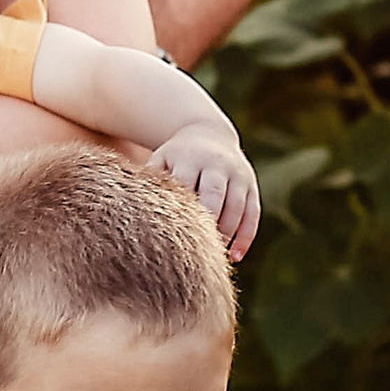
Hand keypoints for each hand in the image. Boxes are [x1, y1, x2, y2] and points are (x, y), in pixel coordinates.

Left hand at [147, 124, 260, 258]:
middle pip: (215, 196)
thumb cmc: (177, 157)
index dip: (182, 212)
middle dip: (208, 223)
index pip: (186, 186)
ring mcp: (238, 174)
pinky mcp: (251, 185)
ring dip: (227, 234)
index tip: (173, 237)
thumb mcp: (161, 160)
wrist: (210, 134)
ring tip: (214, 256)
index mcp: (190, 158)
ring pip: (237, 207)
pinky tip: (235, 256)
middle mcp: (217, 164)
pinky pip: (253, 213)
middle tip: (198, 249)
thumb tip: (136, 216)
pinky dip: (246, 236)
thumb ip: (151, 183)